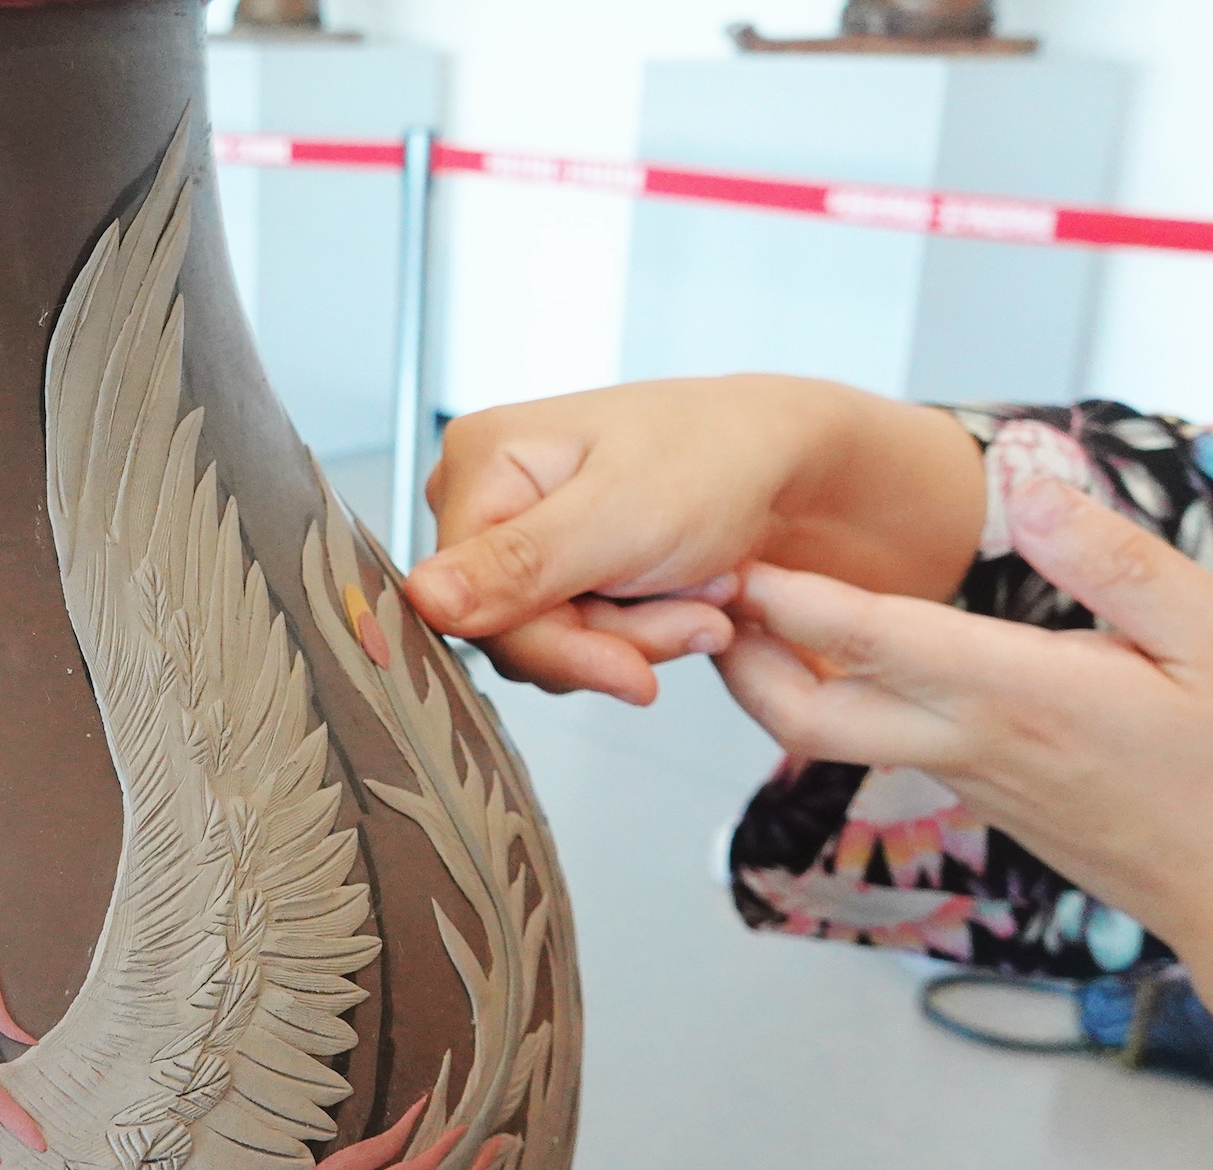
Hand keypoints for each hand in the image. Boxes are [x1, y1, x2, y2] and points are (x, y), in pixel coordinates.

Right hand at [403, 376, 983, 703]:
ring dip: (634, 638)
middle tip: (695, 616)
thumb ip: (517, 566)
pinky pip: (574, 636)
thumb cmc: (717, 460)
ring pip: (546, 640)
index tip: (635, 667)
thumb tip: (421, 602)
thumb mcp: (619, 518)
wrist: (791, 460)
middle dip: (610, 638)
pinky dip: (638, 632)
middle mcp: (486, 493)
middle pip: (509, 627)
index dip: (557, 645)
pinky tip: (685, 596)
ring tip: (703, 595)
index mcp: (480, 461)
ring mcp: (521, 531)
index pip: (471, 602)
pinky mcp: (559, 564)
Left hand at [719, 477, 1212, 1012]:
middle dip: (737, 657)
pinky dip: (829, 695)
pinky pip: (873, 742)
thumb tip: (1028, 488)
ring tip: (740, 603)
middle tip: (700, 590)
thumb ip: (1116, 562)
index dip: (790, 602)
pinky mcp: (973, 794)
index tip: (734, 560)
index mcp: (1018, 696)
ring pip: (828, 735)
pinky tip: (825, 646)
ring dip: (772, 676)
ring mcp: (962, 779)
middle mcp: (967, 744)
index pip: (872, 643)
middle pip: (805, 715)